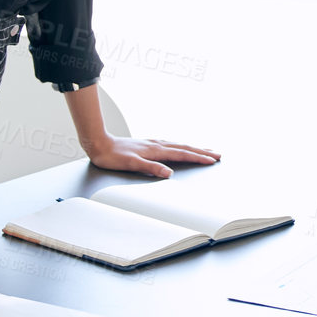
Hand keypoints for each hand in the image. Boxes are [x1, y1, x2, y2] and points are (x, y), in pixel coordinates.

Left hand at [82, 136, 219, 177]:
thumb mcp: (131, 164)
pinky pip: (170, 144)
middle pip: (184, 147)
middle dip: (202, 152)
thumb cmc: (112, 156)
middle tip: (217, 154)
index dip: (198, 157)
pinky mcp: (147, 144)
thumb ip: (150, 168)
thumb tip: (169, 173)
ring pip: (178, 145)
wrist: (98, 143)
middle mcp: (156, 144)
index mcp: (155, 150)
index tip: (212, 160)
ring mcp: (152, 143)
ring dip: (193, 148)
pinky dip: (181, 146)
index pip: (182, 153)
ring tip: (205, 149)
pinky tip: (180, 147)